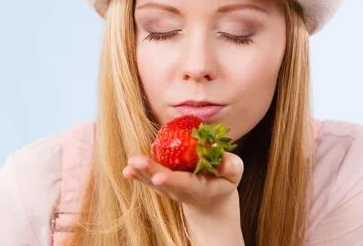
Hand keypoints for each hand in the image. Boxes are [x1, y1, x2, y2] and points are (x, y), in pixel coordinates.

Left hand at [123, 152, 244, 244]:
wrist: (210, 200)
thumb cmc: (223, 180)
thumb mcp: (234, 172)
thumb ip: (231, 166)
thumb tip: (224, 163)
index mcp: (200, 187)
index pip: (185, 183)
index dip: (172, 179)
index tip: (159, 177)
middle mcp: (182, 190)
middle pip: (164, 182)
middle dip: (149, 172)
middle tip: (135, 162)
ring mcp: (169, 189)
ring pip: (153, 181)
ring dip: (141, 173)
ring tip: (130, 163)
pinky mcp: (161, 184)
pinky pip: (148, 179)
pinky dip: (137, 175)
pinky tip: (127, 169)